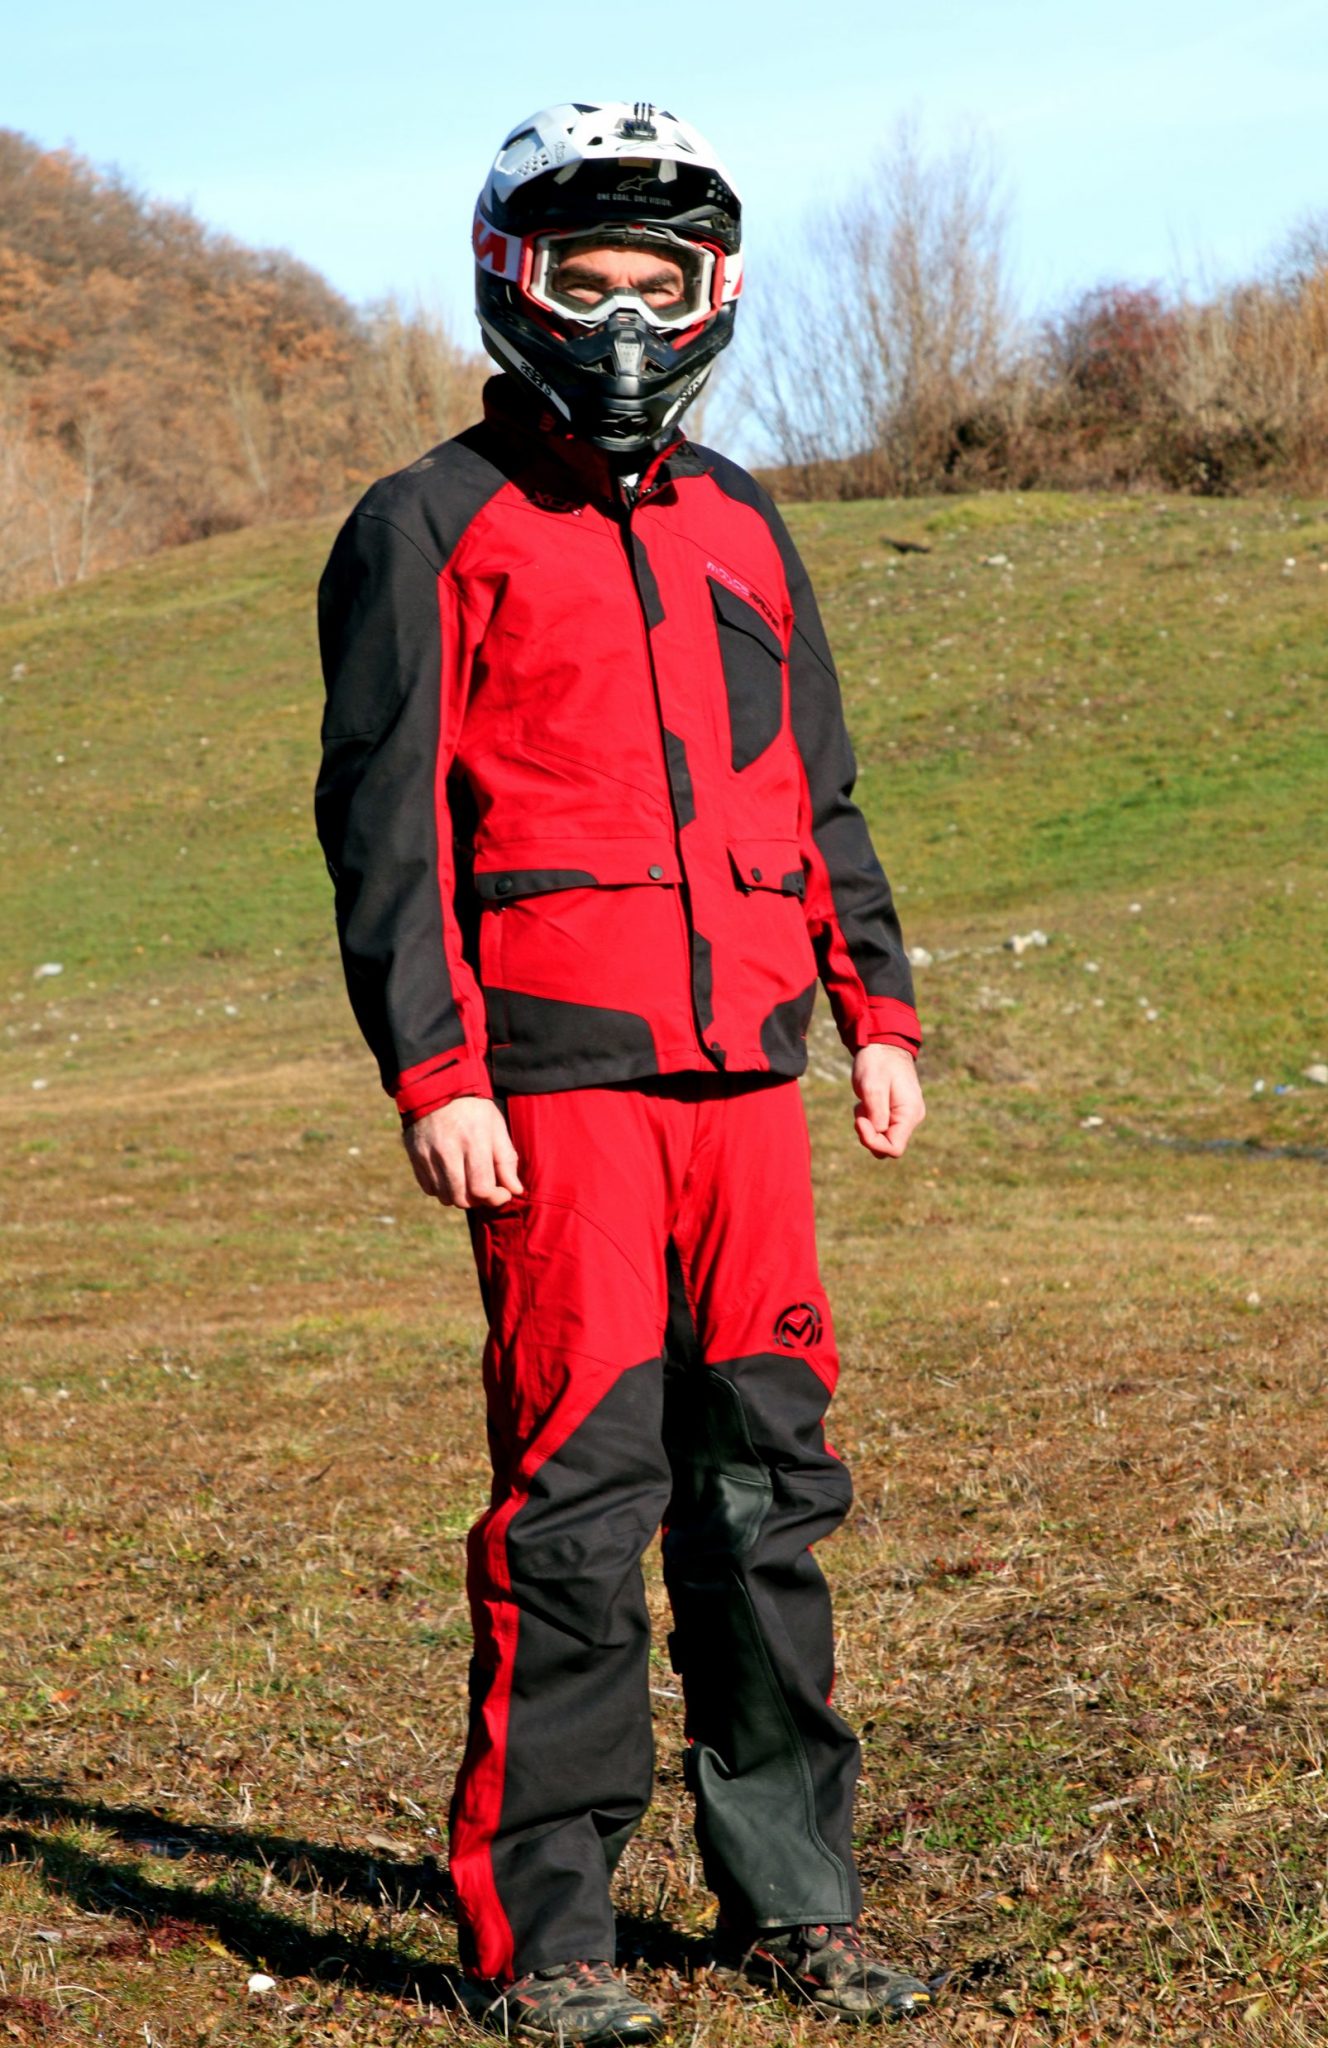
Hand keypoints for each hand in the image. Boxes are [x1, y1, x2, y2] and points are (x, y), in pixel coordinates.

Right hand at [403, 1096, 523, 1208]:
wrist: (436, 1087)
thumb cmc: (473, 1109)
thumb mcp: (496, 1126)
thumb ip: (506, 1159)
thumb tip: (515, 1190)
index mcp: (473, 1141)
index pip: (481, 1189)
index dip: (495, 1197)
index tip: (503, 1191)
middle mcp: (447, 1150)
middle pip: (461, 1198)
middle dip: (478, 1200)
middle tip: (485, 1187)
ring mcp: (427, 1155)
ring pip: (444, 1197)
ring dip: (459, 1196)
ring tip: (468, 1181)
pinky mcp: (415, 1156)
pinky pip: (429, 1188)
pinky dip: (442, 1189)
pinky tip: (451, 1175)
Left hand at [851, 1044, 925, 1159]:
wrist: (883, 1045)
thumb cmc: (877, 1062)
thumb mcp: (872, 1086)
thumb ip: (876, 1114)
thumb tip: (879, 1134)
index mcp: (910, 1114)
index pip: (894, 1148)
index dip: (873, 1142)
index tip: (860, 1122)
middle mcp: (911, 1118)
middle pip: (887, 1146)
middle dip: (868, 1134)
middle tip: (860, 1111)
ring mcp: (904, 1116)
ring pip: (882, 1138)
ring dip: (867, 1126)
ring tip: (863, 1103)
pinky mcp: (895, 1113)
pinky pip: (880, 1128)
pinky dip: (868, 1120)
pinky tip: (866, 1102)